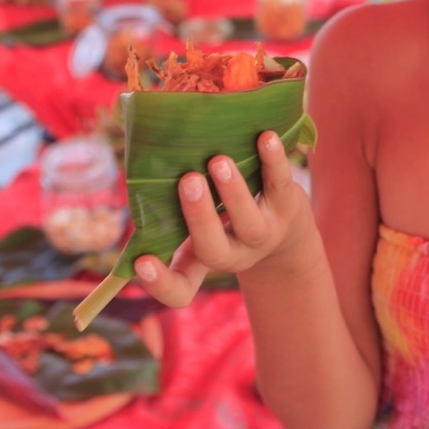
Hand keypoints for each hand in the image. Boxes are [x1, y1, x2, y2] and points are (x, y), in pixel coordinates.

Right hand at [135, 131, 311, 308]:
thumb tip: (140, 176)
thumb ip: (170, 216)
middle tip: (188, 181)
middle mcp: (234, 254)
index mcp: (203, 261)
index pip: (179, 290)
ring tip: (218, 161)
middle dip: (200, 217)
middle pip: (214, 250)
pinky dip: (274, 160)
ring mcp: (263, 233)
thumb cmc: (224, 224)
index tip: (140, 262)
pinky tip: (266, 137)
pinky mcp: (288, 206)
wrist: (284, 229)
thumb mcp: (197, 228)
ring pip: (250, 223)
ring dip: (234, 191)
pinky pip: (281, 185)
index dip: (159, 283)